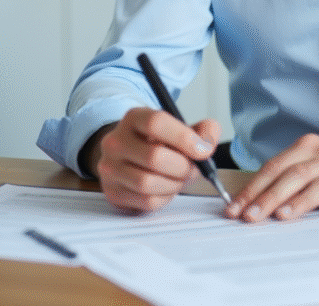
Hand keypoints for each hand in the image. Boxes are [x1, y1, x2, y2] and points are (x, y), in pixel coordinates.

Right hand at [88, 107, 221, 212]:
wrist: (129, 158)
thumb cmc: (158, 143)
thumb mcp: (180, 129)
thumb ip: (202, 131)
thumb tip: (207, 142)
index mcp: (134, 118)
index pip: (156, 123)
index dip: (184, 137)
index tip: (202, 150)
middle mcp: (116, 141)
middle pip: (154, 157)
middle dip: (183, 167)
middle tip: (193, 169)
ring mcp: (110, 167)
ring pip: (147, 183)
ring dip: (174, 185)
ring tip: (180, 179)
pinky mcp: (113, 191)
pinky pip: (145, 201)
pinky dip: (165, 198)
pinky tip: (167, 188)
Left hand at [223, 132, 318, 221]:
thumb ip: (298, 181)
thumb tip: (262, 205)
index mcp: (308, 147)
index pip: (272, 166)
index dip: (250, 186)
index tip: (233, 206)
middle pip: (280, 170)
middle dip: (256, 193)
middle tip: (239, 214)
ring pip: (298, 177)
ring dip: (274, 197)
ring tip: (258, 216)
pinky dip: (303, 200)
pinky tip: (290, 213)